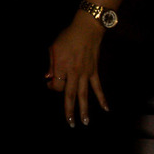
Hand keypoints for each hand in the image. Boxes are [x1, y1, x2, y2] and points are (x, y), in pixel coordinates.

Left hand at [45, 12, 107, 126]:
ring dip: (84, 109)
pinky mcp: (94, 72)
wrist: (86, 30)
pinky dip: (102, 98)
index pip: (57, 85)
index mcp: (61, 66)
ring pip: (84, 94)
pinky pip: (98, 87)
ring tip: (85, 122)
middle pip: (70, 94)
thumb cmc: (67, 37)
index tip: (50, 85)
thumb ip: (51, 64)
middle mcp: (73, 72)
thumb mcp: (53, 47)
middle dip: (69, 110)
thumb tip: (48, 78)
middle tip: (70, 123)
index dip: (53, 88)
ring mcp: (85, 73)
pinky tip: (105, 109)